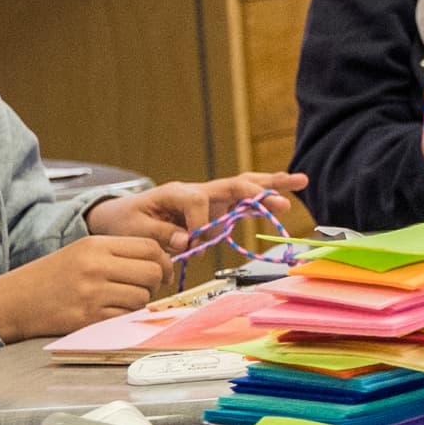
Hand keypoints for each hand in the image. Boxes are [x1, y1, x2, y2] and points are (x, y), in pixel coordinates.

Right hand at [0, 234, 165, 339]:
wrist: (14, 300)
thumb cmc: (50, 276)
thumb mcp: (82, 252)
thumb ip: (118, 254)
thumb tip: (158, 264)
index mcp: (96, 245)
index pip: (149, 248)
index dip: (164, 261)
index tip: (163, 271)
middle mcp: (96, 266)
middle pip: (151, 272)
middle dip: (155, 282)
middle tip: (145, 288)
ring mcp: (92, 293)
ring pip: (141, 297)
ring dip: (138, 302)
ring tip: (120, 300)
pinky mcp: (87, 318)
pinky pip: (124, 317)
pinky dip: (123, 317)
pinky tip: (109, 312)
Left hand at [86, 172, 307, 252]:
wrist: (123, 215)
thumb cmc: (127, 221)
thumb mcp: (135, 229)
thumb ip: (159, 235)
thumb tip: (185, 241)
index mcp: (177, 192)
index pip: (198, 202)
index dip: (198, 224)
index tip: (190, 244)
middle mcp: (199, 190)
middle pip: (234, 184)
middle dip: (259, 192)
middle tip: (281, 203)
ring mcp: (210, 198)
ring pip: (245, 187)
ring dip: (272, 184)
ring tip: (301, 180)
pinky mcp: (216, 208)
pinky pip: (243, 202)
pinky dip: (264, 199)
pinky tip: (286, 197)